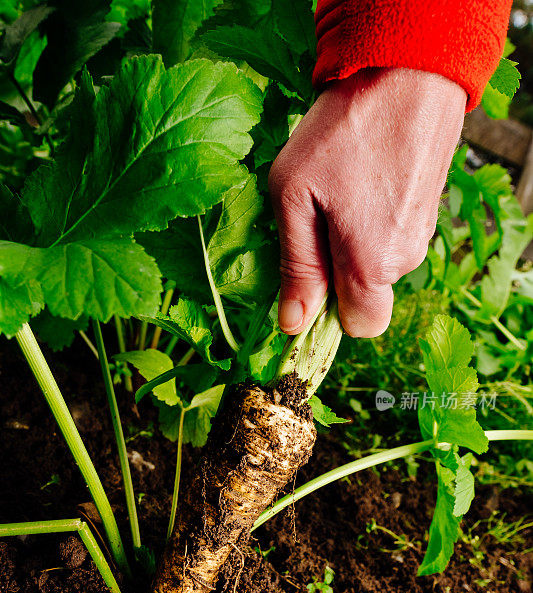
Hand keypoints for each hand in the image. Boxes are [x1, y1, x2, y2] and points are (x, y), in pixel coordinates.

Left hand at [268, 67, 465, 336]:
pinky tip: (362, 178)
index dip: (331, 312)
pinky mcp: (428, 210)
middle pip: (366, 292)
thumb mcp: (294, 195)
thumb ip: (297, 266)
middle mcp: (404, 258)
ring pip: (378, 262)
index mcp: (371, 265)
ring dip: (353, 239)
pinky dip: (374, 217)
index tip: (310, 280)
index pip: (360, 326)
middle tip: (315, 216)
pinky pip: (393, 234)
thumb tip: (293, 323)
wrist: (407, 72)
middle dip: (337, 269)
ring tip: (339, 187)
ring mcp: (421, 233)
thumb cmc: (343, 131)